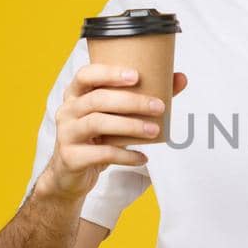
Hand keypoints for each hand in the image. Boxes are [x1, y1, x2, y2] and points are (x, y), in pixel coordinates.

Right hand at [44, 66, 188, 197]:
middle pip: (98, 99)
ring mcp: (66, 133)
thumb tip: (181, 78)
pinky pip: (101, 153)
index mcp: (76, 94)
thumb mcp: (115, 116)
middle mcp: (67, 110)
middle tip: (159, 107)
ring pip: (98, 124)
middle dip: (132, 102)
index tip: (136, 76)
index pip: (86, 75)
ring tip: (154, 130)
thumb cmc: (98, 137)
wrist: (71, 174)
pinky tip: (143, 157)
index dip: (109, 73)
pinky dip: (126, 155)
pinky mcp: (71, 157)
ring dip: (131, 126)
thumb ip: (146, 96)